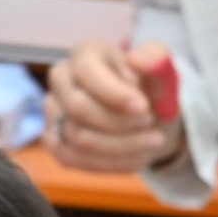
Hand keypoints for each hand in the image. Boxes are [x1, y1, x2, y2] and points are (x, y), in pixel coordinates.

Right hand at [45, 38, 190, 174]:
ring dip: (121, 146)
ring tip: (152, 141)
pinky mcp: (53, 140)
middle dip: (118, 123)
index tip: (144, 108)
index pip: (87, 71)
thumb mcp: (163, 74)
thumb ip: (156, 62)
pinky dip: (111, 163)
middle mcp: (61, 78)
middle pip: (78, 107)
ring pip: (77, 137)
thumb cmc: (152, 90)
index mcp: (85, 53)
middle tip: (150, 124)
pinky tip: (137, 156)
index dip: (114, 93)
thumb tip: (137, 59)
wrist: (150, 118)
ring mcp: (53, 110)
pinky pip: (74, 159)